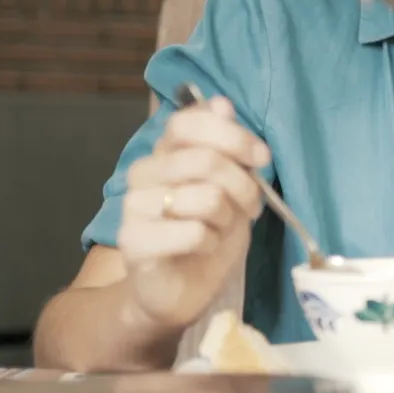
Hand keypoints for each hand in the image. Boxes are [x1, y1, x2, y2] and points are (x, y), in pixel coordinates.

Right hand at [116, 96, 268, 329]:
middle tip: (250, 204)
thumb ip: (227, 147)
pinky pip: (193, 232)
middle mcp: (142, 174)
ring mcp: (134, 208)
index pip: (189, 122)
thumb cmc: (207, 232)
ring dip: (229, 217)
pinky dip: (212, 242)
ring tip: (222, 227)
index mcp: (164, 153)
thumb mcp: (230, 186)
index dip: (232, 136)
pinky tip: (203, 247)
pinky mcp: (134, 242)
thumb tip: (221, 104)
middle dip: (243, 185)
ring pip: (205, 197)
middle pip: (205, 160)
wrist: (178, 288)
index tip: (260, 157)